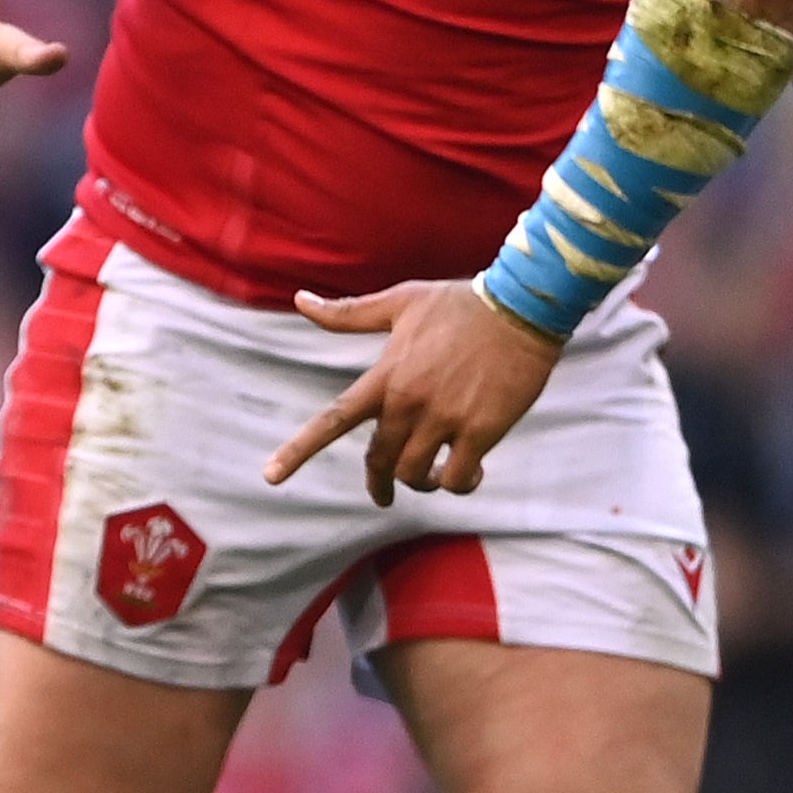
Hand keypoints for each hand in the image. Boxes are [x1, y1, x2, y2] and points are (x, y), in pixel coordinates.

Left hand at [264, 280, 562, 506]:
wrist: (522, 306)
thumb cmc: (459, 304)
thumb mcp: (399, 302)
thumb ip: (347, 313)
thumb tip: (299, 300)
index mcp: (385, 376)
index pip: (333, 420)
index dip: (299, 450)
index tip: (270, 476)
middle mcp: (409, 402)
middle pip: (378, 460)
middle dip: (379, 482)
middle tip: (383, 492)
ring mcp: (445, 419)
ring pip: (416, 475)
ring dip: (422, 482)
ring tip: (435, 475)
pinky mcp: (482, 431)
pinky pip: (459, 478)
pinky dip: (459, 485)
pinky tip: (469, 473)